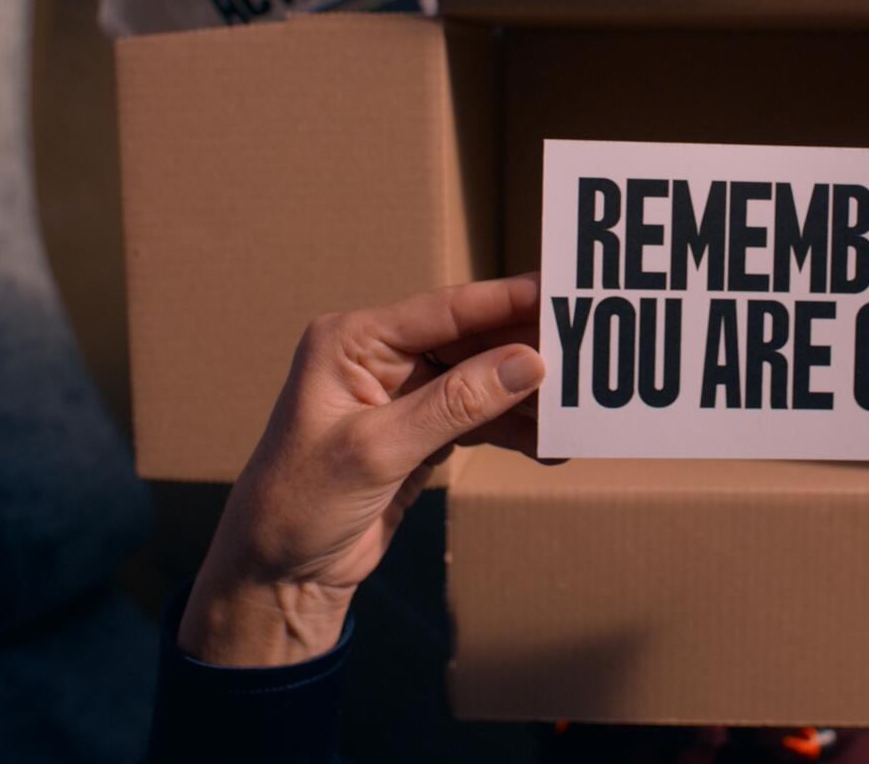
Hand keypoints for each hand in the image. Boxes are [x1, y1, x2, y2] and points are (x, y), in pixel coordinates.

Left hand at [178, 274, 545, 666]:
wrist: (277, 577)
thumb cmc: (299, 505)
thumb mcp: (377, 450)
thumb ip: (456, 403)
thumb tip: (529, 363)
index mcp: (353, 341)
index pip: (446, 310)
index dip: (507, 300)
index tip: (563, 292)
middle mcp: (380, 359)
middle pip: (472, 340)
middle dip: (528, 349)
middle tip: (590, 349)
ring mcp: (402, 396)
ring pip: (482, 381)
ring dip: (527, 397)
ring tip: (578, 407)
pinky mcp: (419, 435)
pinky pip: (479, 419)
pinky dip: (514, 431)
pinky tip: (550, 444)